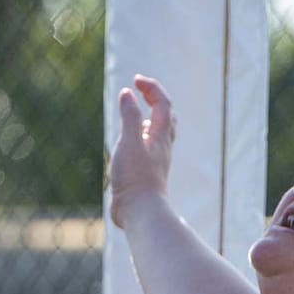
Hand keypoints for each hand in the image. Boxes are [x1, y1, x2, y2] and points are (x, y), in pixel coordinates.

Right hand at [108, 75, 175, 230]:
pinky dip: (140, 135)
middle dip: (155, 99)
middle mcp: (161, 146)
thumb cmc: (136, 178)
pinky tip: (130, 141)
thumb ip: (129, 117)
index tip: (135, 80)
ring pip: (159, 132)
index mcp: (160, 136)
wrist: (140, 212)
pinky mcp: (146, 172)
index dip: (152, 88)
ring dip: (150, 116)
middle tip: (140, 89)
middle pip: (166, 116)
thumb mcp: (129, 142)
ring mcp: (155, 159)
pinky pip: (148, 146)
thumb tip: (127, 94)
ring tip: (136, 111)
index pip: (163, 104)